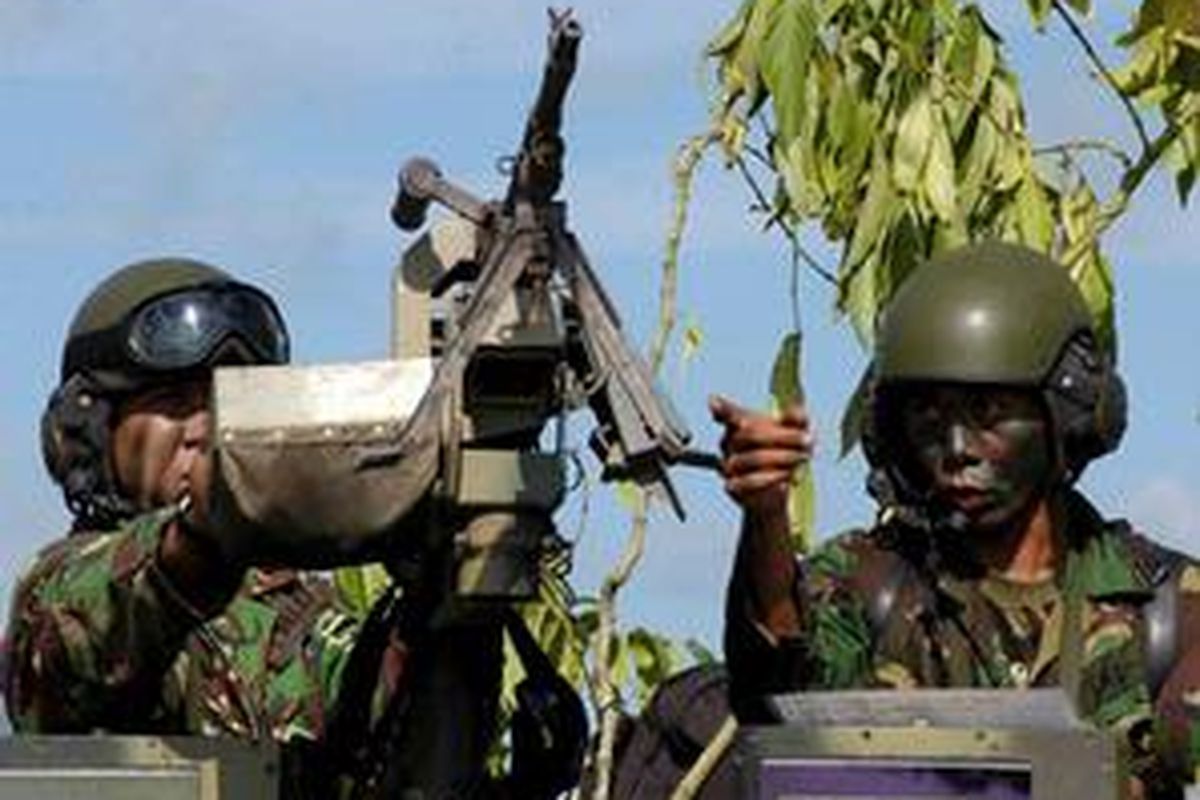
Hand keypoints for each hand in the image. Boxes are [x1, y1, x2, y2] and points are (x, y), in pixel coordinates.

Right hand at [709, 394, 813, 518]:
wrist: (780, 489)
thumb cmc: (784, 453)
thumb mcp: (795, 432)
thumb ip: (797, 420)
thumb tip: (798, 416)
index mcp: (738, 425)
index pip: (728, 415)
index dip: (723, 410)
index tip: (714, 402)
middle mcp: (728, 444)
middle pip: (750, 435)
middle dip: (783, 436)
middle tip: (809, 440)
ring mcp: (728, 465)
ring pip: (752, 459)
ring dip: (783, 458)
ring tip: (802, 458)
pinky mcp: (733, 487)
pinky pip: (748, 482)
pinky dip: (771, 479)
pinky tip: (787, 478)